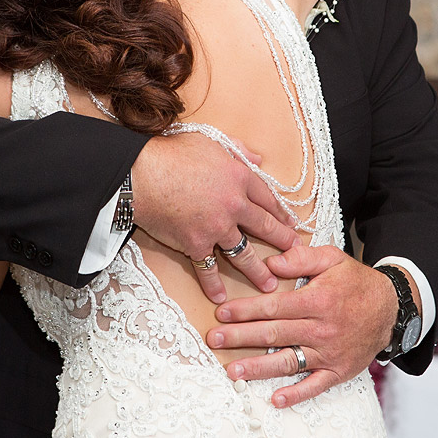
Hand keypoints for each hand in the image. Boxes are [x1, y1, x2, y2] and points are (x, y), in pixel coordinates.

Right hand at [132, 132, 299, 303]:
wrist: (143, 174)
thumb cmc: (173, 153)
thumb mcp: (212, 141)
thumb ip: (238, 150)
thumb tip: (257, 159)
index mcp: (240, 178)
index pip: (268, 198)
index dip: (281, 212)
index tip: (291, 223)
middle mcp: (234, 205)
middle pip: (263, 227)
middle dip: (281, 241)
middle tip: (294, 252)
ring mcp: (216, 228)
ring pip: (243, 253)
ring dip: (257, 270)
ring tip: (269, 283)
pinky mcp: (195, 244)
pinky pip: (207, 267)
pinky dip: (213, 284)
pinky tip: (220, 296)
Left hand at [208, 245, 397, 408]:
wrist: (391, 308)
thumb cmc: (355, 282)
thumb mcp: (332, 259)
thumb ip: (300, 258)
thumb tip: (270, 263)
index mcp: (318, 300)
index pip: (274, 307)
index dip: (246, 310)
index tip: (222, 314)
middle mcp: (322, 328)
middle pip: (274, 334)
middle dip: (241, 338)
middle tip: (214, 340)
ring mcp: (330, 353)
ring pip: (289, 362)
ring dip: (259, 369)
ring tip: (232, 372)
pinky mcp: (339, 370)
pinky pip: (316, 385)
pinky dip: (296, 394)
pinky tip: (276, 399)